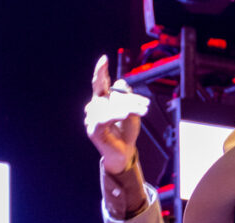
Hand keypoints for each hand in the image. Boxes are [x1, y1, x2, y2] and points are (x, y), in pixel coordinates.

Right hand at [84, 55, 148, 174]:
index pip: (101, 82)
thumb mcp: (132, 111)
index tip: (104, 59)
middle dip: (112, 84)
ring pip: (110, 105)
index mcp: (104, 100)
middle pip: (105, 91)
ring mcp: (92, 117)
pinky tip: (124, 114)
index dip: (101, 71)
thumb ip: (128, 97)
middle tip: (123, 83)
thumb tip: (122, 83)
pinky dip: (115, 115)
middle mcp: (96, 106)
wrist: (125, 151)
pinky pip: (104, 118)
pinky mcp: (93, 129)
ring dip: (127, 107)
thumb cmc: (127, 131)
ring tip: (141, 111)